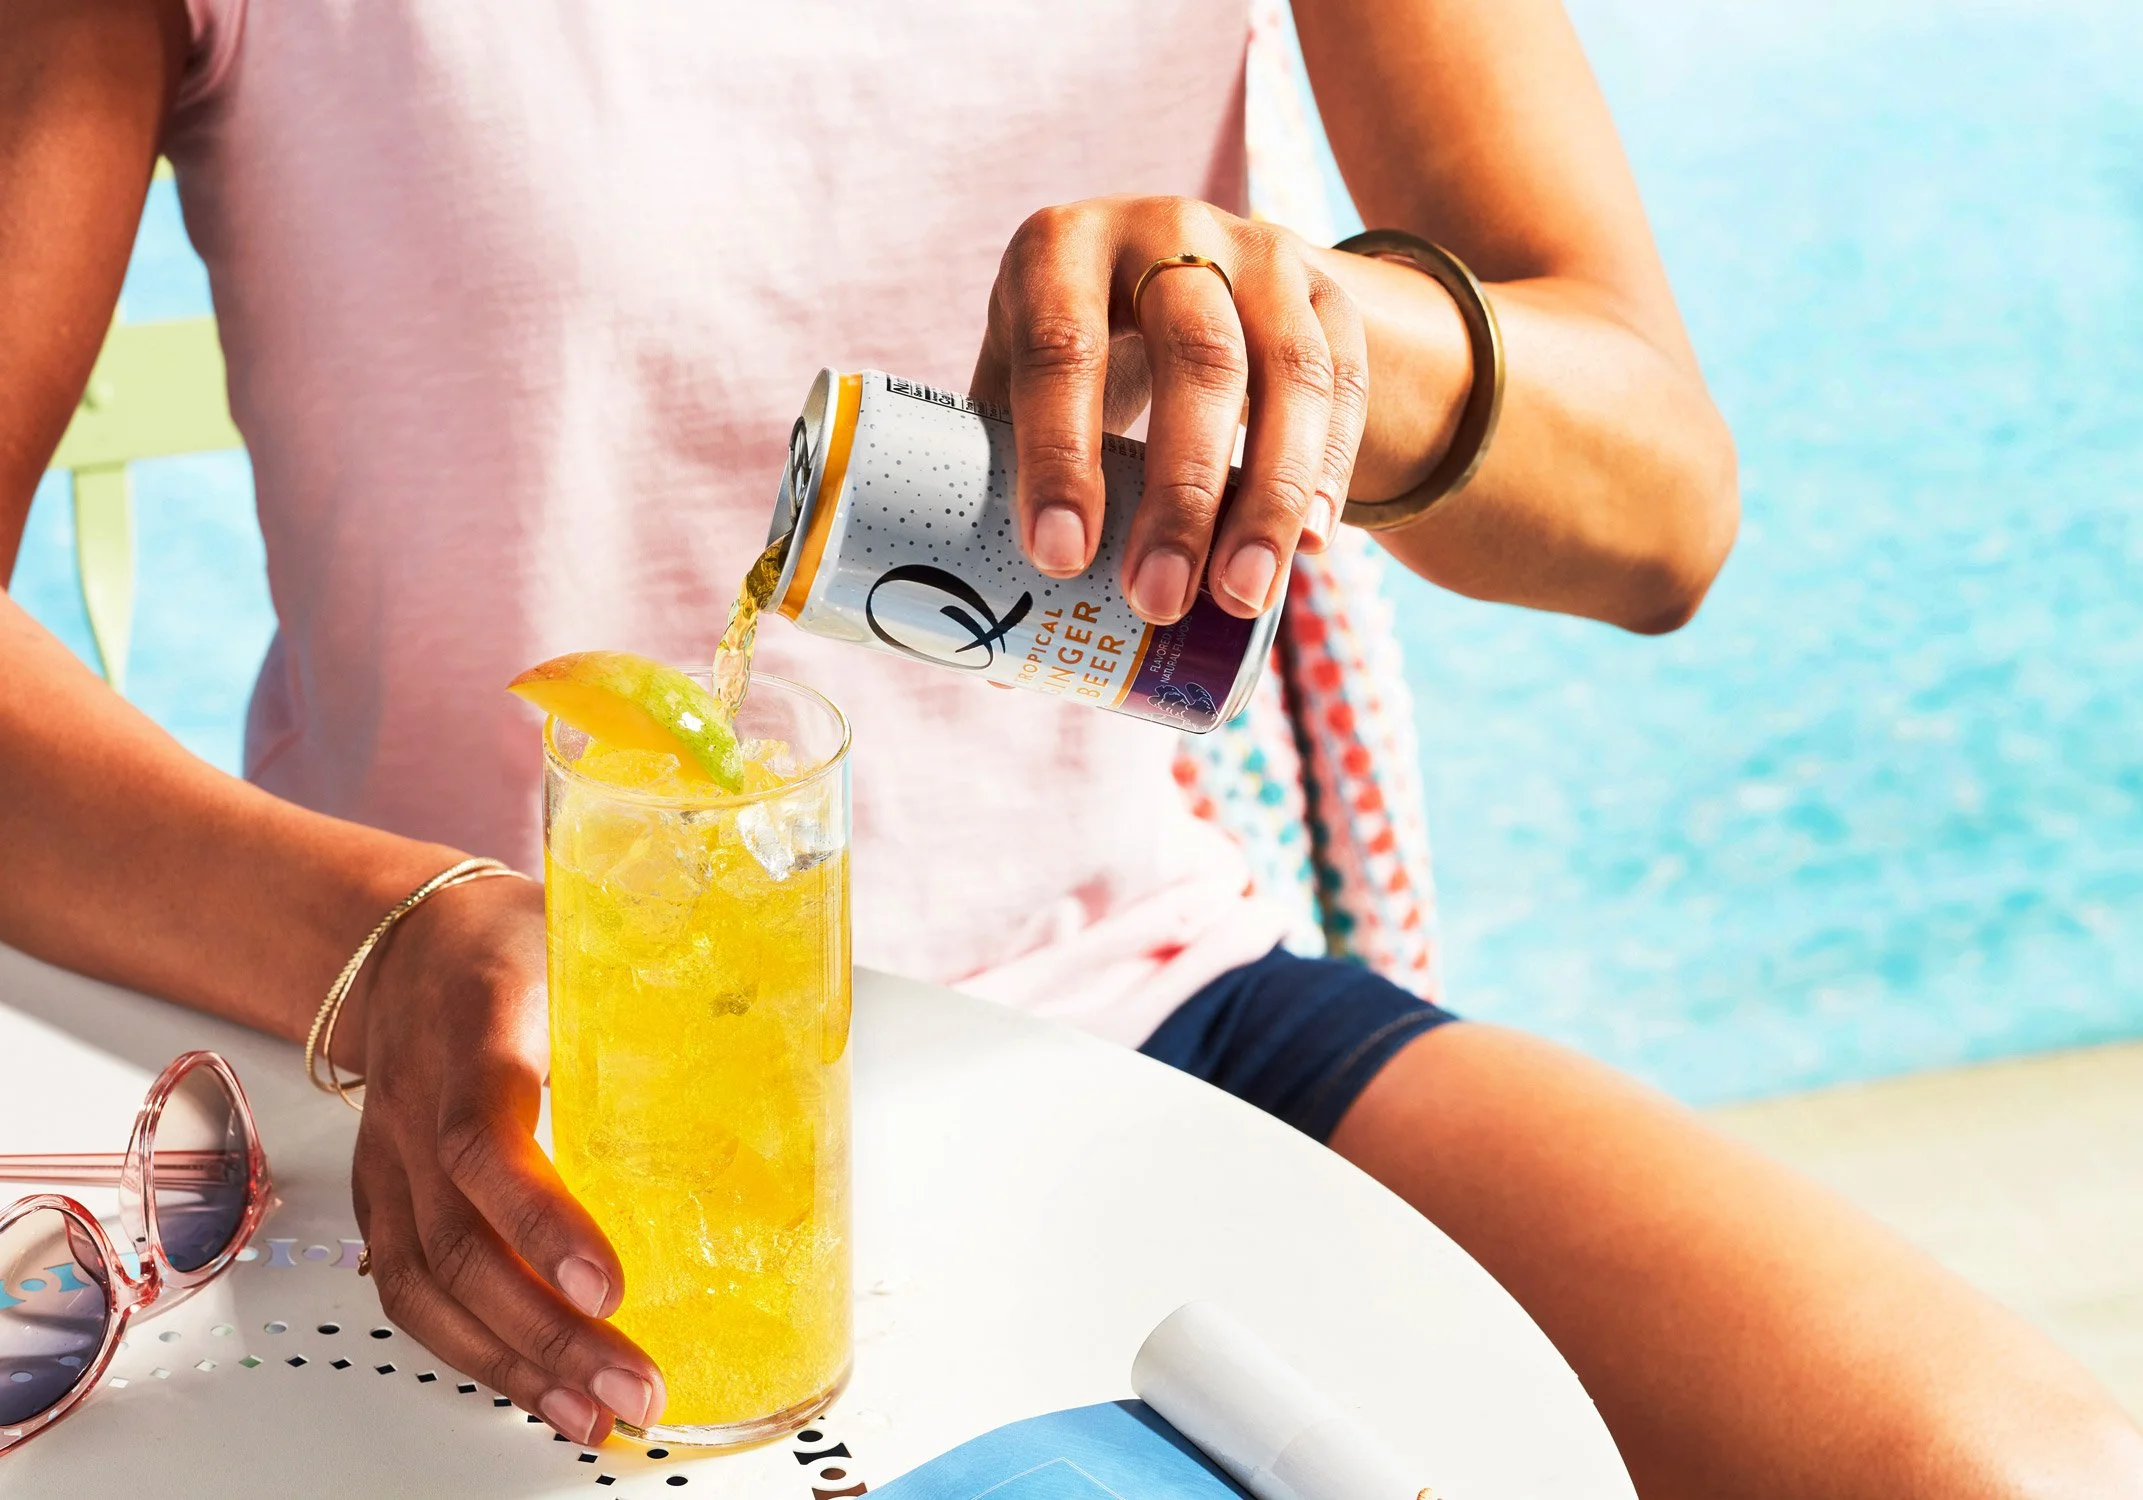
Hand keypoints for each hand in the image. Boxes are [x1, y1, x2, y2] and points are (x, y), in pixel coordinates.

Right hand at [344, 873, 665, 1443]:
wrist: (407, 946)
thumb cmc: (515, 945)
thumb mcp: (589, 943)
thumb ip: (671, 994)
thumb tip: (796, 1034)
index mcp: (476, 1033)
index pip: (484, 1141)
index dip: (542, 1221)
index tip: (613, 1283)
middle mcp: (415, 1108)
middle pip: (461, 1243)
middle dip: (550, 1331)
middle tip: (636, 1383)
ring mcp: (388, 1162)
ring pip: (429, 1286)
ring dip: (515, 1365)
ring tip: (596, 1416)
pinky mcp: (384, 1202)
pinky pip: (414, 1293)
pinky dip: (477, 1354)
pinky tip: (540, 1393)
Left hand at [972, 195, 1368, 623]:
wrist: (1175, 269)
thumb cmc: (1074, 353)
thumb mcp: (1021, 383)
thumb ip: (1002, 488)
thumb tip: (997, 661)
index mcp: (1059, 250)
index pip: (1061, 350)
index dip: (1060, 457)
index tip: (1060, 560)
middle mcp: (1165, 234)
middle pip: (1195, 359)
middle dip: (1180, 495)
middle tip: (1158, 604)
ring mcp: (1259, 255)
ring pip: (1287, 372)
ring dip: (1270, 496)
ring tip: (1242, 598)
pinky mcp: (1327, 294)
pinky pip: (1345, 385)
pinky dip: (1332, 471)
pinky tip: (1312, 546)